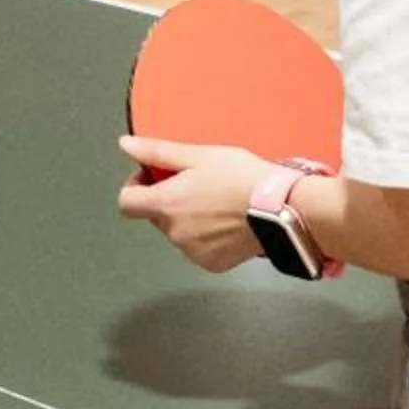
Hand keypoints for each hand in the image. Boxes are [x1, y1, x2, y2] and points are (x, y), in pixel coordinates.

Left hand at [116, 138, 273, 274]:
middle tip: (195, 184)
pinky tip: (225, 221)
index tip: (153, 176)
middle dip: (167, 199)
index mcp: (167, 204)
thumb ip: (157, 152)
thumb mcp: (198, 155)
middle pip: (154, 216)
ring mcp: (193, 252)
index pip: (126, 203)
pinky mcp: (213, 264)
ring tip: (216, 202)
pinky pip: (198, 248)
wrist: (282, 208)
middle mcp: (175, 233)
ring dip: (187, 219)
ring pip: (177, 232)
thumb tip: (126, 144)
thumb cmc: (242, 178)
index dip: (135, 186)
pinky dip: (206, 237)